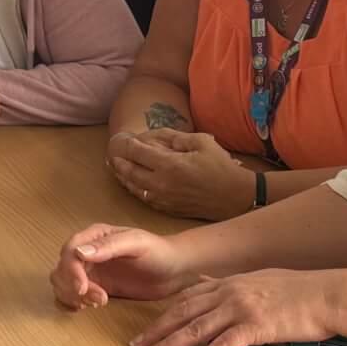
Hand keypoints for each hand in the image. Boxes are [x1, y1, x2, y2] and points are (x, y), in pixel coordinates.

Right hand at [51, 223, 191, 308]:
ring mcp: (91, 270)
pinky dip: (74, 302)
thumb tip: (79, 252)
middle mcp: (88, 252)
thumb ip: (108, 247)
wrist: (175, 270)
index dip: (70, 271)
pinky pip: (73, 294)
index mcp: (94, 236)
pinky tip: (89, 306)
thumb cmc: (158, 252)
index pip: (69, 251)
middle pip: (62, 269)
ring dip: (72, 296)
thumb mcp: (136, 244)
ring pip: (62, 282)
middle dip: (73, 286)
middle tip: (98, 299)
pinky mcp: (96, 287)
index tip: (82, 288)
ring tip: (98, 302)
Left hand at [106, 129, 246, 218]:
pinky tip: (131, 184)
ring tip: (116, 169)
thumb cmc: (220, 167)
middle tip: (112, 156)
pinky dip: (134, 189)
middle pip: (130, 172)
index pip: (139, 153)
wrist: (234, 197)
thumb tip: (157, 137)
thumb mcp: (202, 142)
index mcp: (170, 164)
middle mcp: (162, 183)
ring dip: (122, 177)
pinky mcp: (167, 208)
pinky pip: (144, 198)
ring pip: (134, 187)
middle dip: (119, 162)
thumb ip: (177, 137)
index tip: (125, 140)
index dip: (129, 145)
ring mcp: (163, 198)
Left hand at [129, 269, 345, 345]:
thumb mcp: (261, 280)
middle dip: (155, 329)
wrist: (327, 294)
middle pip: (182, 312)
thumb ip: (234, 285)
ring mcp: (240, 309)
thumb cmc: (300, 290)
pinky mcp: (254, 327)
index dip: (164, 313)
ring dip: (167, 345)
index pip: (187, 298)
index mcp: (230, 283)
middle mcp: (229, 293)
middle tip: (134, 344)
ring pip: (194, 328)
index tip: (147, 326)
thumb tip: (212, 284)